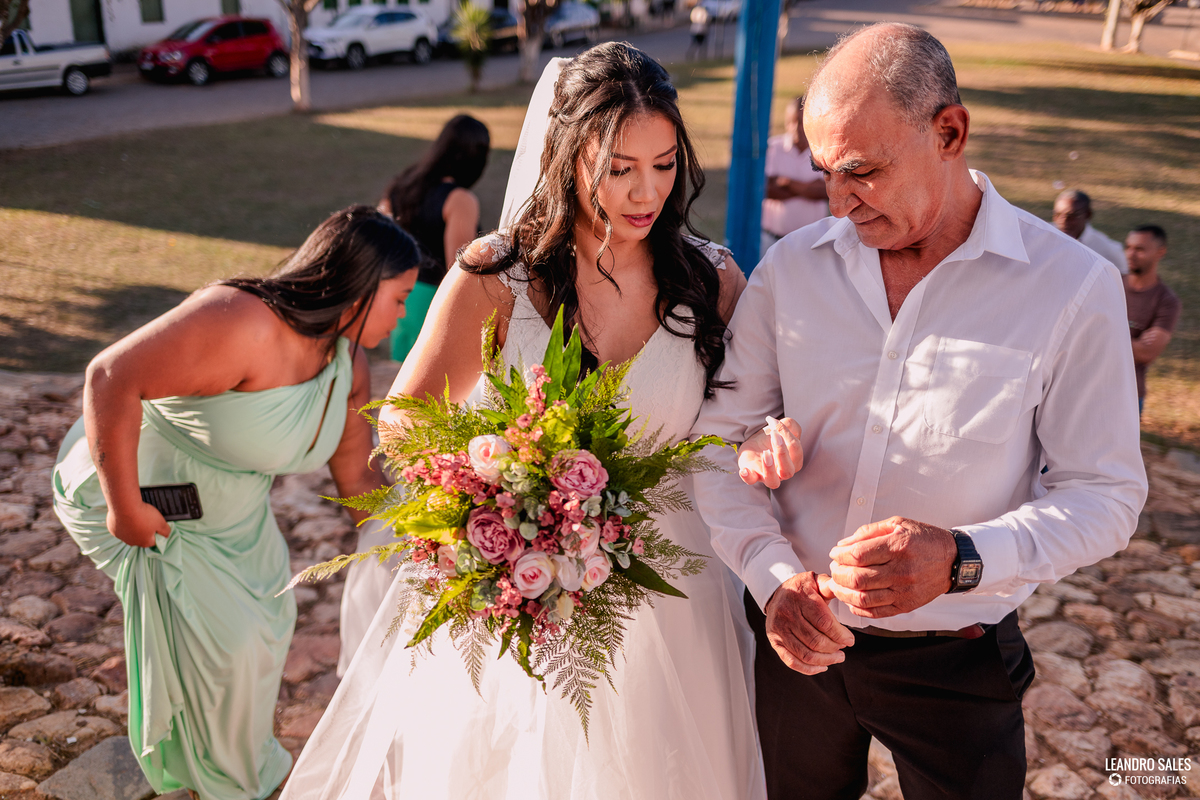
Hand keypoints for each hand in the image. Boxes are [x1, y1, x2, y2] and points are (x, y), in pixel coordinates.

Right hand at [107, 501, 169, 547]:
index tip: (156, 524)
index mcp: (144, 542)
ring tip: (136, 515)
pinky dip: (123, 522)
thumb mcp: (161, 522)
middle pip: (141, 537)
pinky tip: (126, 515)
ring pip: (129, 533)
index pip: (153, 541)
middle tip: (145, 518)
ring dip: (133, 526)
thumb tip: (167, 535)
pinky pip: (120, 527)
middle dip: (144, 530)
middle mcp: (132, 542)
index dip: (156, 532)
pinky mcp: (113, 530)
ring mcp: (121, 537)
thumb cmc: (144, 515)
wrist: (125, 506)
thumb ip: (166, 530)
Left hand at [737, 416, 802, 488]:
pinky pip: (750, 481)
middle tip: (774, 436)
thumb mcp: (782, 428)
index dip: (787, 434)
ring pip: (773, 482)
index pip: (796, 449)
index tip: (774, 422)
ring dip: (769, 468)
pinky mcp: (753, 475)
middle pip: (788, 470)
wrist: (755, 445)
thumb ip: (790, 424)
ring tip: (765, 453)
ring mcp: (767, 476)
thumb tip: (783, 424)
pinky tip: (744, 470)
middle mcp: (783, 472)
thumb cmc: (772, 439)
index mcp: (794, 461)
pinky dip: (747, 477)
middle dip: (782, 452)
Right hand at [763, 571, 854, 673]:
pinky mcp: (775, 642)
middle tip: (844, 648)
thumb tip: (844, 590)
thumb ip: (830, 585)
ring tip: (837, 657)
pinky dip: (809, 669)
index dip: (840, 635)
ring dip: (826, 660)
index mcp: (799, 599)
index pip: (823, 622)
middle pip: (815, 641)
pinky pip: (792, 662)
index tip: (850, 640)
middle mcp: (786, 615)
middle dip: (834, 648)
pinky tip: (822, 666)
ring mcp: (779, 630)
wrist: (777, 592)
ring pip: (806, 654)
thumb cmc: (802, 589)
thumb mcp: (815, 580)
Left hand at [826, 516, 956, 618]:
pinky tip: (852, 599)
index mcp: (898, 547)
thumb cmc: (925, 540)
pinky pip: (876, 612)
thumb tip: (844, 545)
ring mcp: (904, 590)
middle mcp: (901, 570)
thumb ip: (868, 532)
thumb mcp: (897, 524)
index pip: (858, 555)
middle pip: (857, 578)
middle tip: (834, 569)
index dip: (840, 555)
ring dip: (843, 593)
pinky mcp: (906, 605)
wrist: (953, 561)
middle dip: (838, 574)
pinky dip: (858, 608)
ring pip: (863, 598)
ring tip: (838, 584)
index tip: (835, 553)